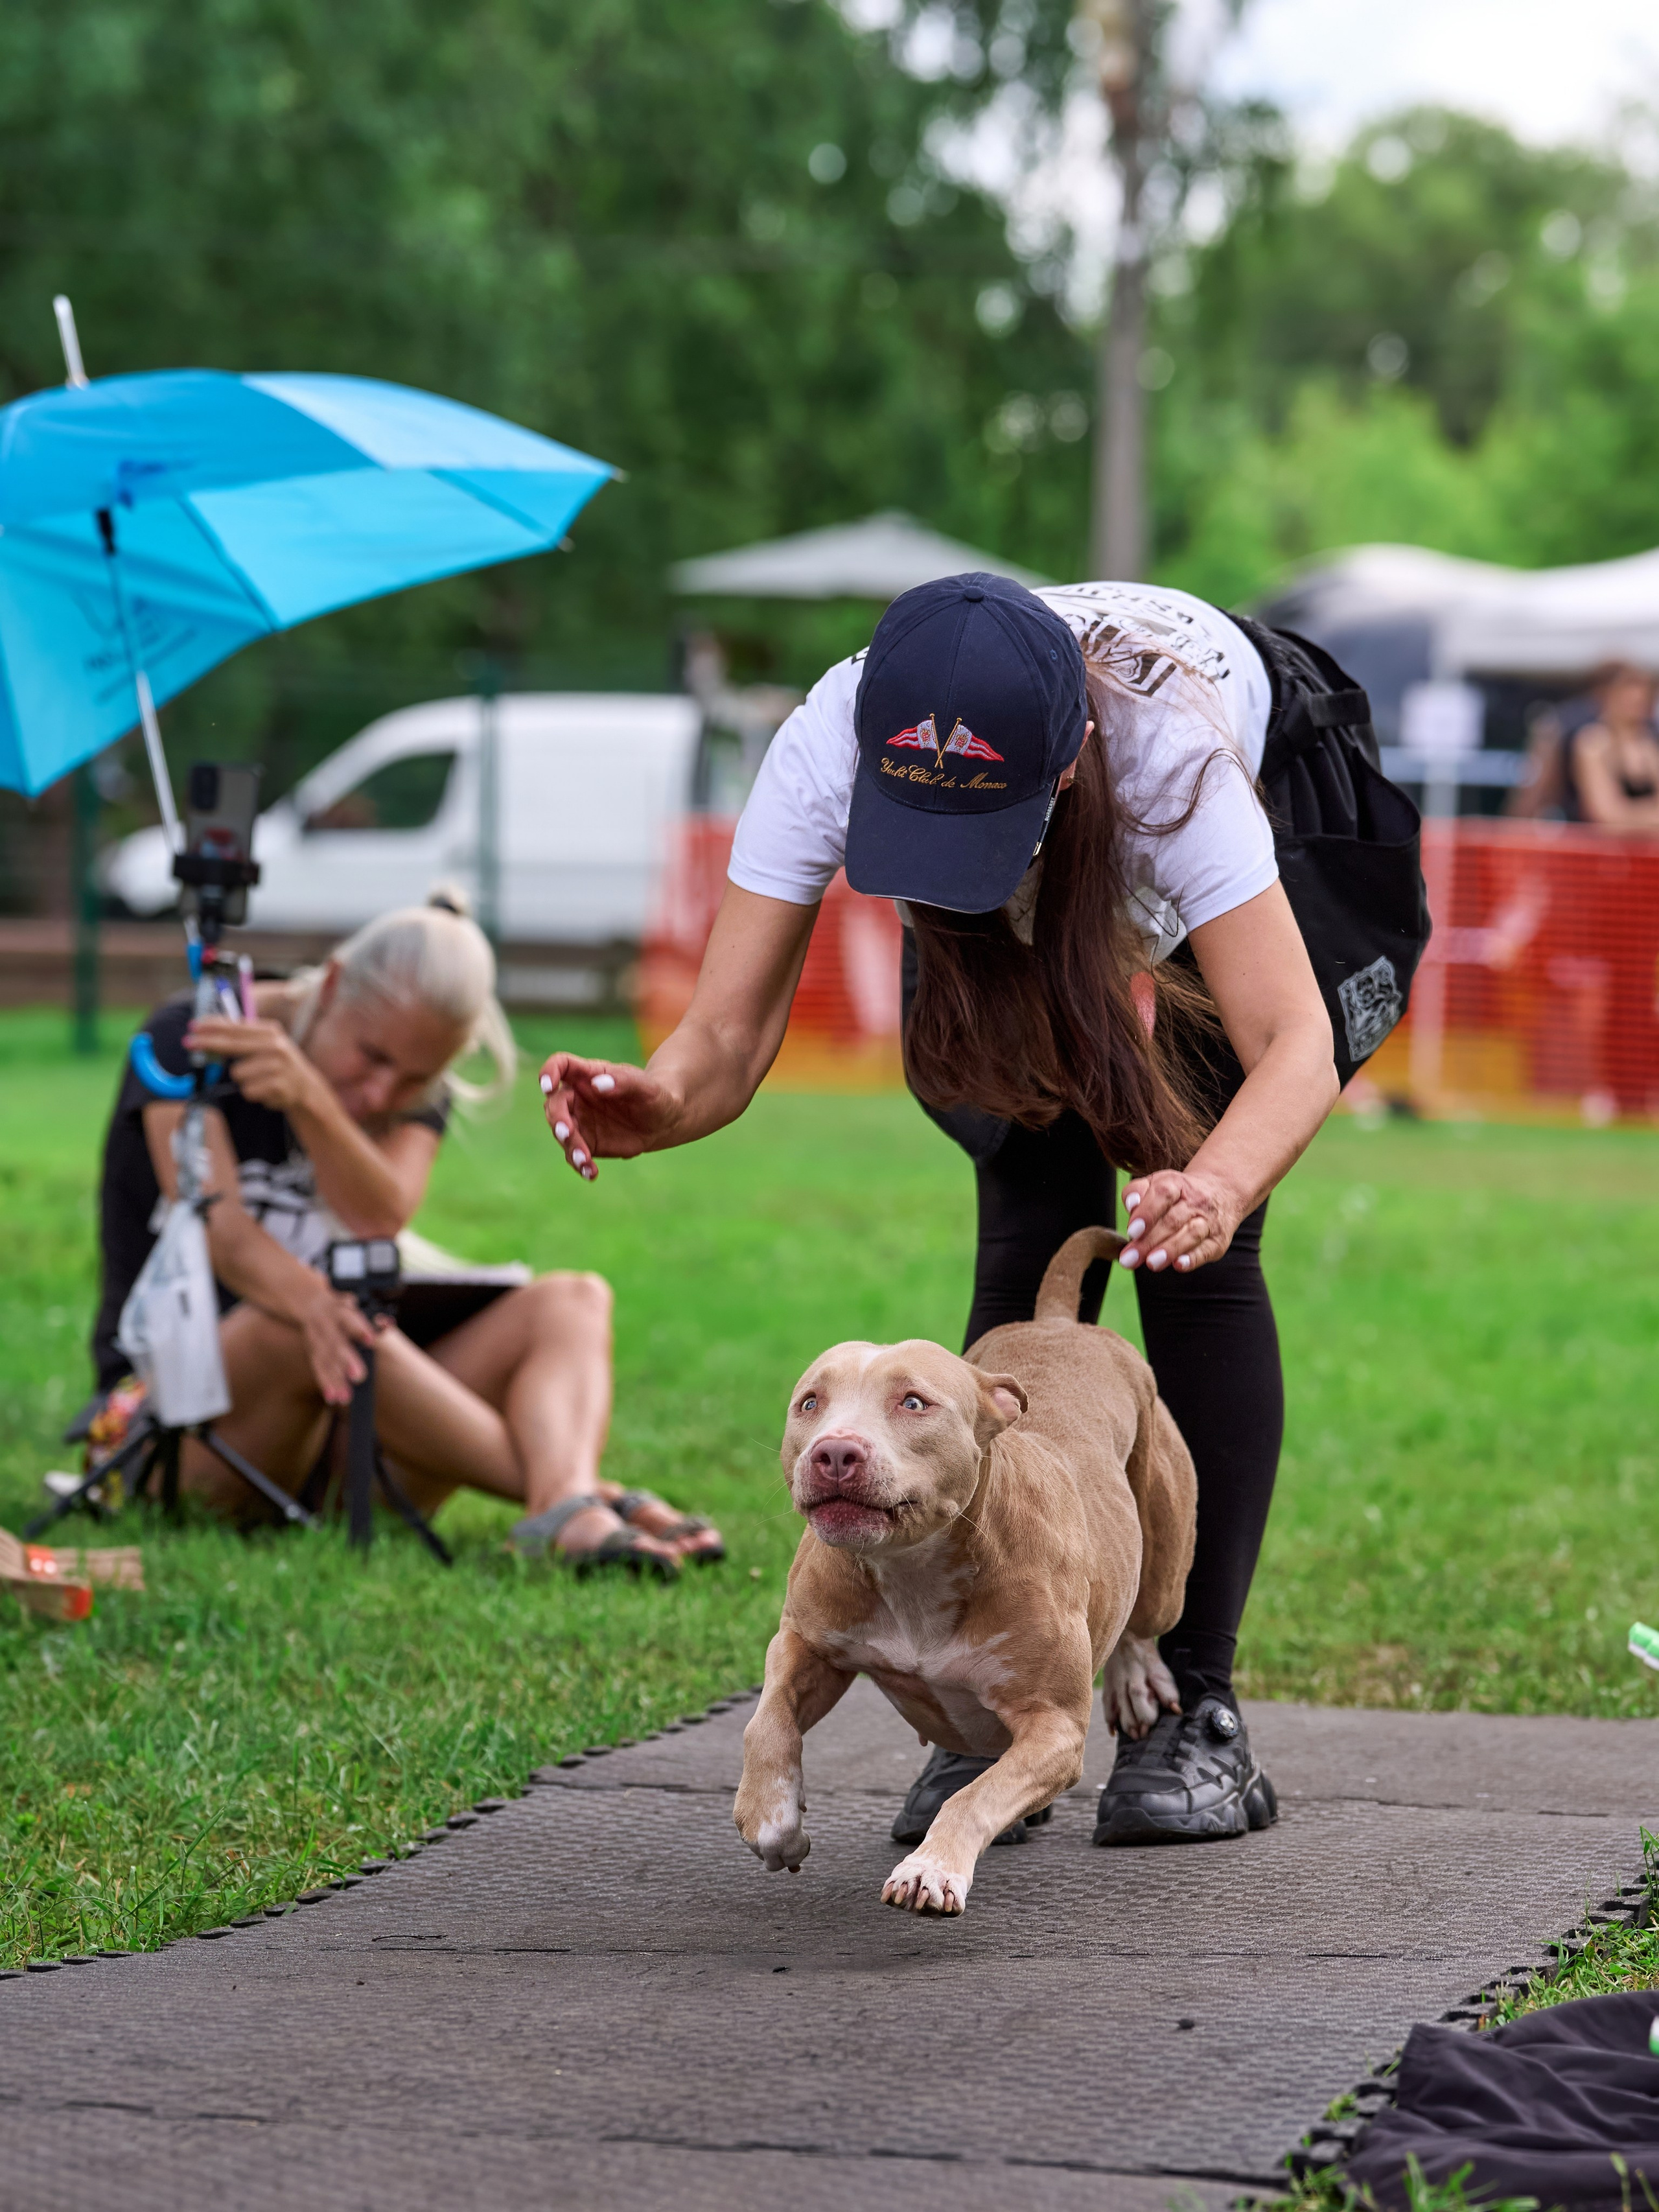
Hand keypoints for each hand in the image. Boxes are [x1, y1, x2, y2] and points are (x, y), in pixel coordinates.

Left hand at [185, 1017, 321, 1118]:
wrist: (306, 1089)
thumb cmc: (277, 1065)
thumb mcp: (266, 1045)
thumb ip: (240, 1039)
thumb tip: (207, 1035)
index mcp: (271, 1032)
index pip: (236, 1026)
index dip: (212, 1026)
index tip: (193, 1026)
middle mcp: (275, 1046)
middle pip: (232, 1044)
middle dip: (207, 1043)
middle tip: (187, 1042)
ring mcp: (277, 1066)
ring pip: (238, 1073)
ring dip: (243, 1079)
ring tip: (259, 1079)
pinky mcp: (277, 1086)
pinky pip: (247, 1090)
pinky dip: (253, 1092)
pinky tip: (266, 1090)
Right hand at [300, 1287, 380, 1405]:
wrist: (310, 1303)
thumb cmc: (342, 1308)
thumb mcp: (355, 1306)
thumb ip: (372, 1317)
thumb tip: (388, 1323)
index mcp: (338, 1310)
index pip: (348, 1319)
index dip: (359, 1328)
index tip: (371, 1340)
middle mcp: (324, 1325)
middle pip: (335, 1343)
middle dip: (347, 1361)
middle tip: (360, 1377)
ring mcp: (316, 1340)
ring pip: (325, 1360)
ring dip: (335, 1379)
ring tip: (346, 1396)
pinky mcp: (311, 1352)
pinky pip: (317, 1369)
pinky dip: (325, 1383)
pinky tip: (332, 1397)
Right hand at [537, 1053, 680, 1181]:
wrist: (662, 1121)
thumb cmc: (653, 1095)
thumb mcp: (646, 1086)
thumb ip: (624, 1082)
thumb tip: (598, 1085)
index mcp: (588, 1074)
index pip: (561, 1065)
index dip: (549, 1072)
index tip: (548, 1086)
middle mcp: (577, 1097)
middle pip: (554, 1104)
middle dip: (558, 1120)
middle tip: (567, 1134)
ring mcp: (579, 1121)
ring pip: (561, 1133)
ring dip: (570, 1147)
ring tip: (585, 1161)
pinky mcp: (586, 1143)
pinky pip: (575, 1154)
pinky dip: (580, 1165)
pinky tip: (591, 1173)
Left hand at [1118, 1168, 1243, 1275]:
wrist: (1221, 1193)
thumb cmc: (1179, 1194)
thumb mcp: (1156, 1183)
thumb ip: (1137, 1192)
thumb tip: (1131, 1205)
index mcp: (1177, 1184)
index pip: (1163, 1194)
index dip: (1147, 1213)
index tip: (1132, 1231)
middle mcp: (1196, 1202)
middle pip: (1173, 1220)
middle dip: (1149, 1241)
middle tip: (1130, 1258)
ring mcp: (1209, 1222)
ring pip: (1191, 1234)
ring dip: (1170, 1250)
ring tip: (1151, 1263)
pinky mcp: (1218, 1241)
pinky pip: (1206, 1250)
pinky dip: (1193, 1259)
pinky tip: (1179, 1265)